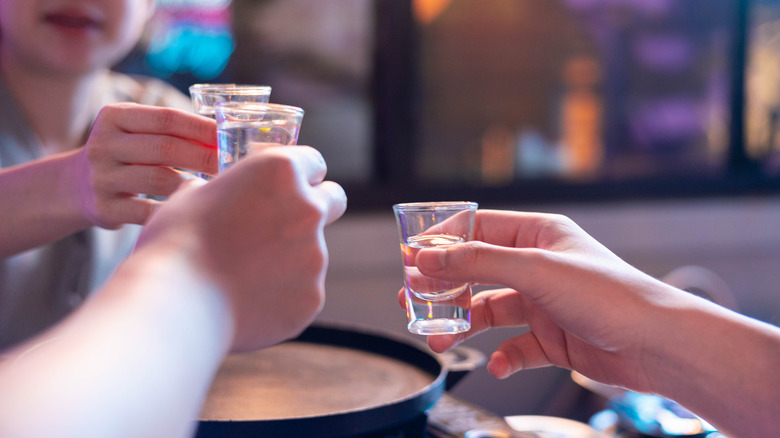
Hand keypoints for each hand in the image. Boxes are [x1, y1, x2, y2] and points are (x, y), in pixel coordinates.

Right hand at [67, 103, 218, 228]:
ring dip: (191, 184)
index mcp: (114, 117)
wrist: (76, 187)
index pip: (166, 118)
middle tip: (230, 165)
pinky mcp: (104, 208)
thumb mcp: (134, 131)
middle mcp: (104, 144)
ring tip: (216, 187)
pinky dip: (172, 210)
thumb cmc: (125, 155)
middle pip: (165, 148)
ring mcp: (102, 178)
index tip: (228, 137)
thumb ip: (169, 130)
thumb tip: (225, 138)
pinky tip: (191, 209)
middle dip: (204, 157)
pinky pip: (147, 211)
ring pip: (158, 180)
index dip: (201, 128)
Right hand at [137, 145, 346, 351]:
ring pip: (312, 252)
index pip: (313, 162)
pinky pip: (301, 291)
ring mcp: (316, 256)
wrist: (179, 305)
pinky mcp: (312, 297)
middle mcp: (308, 209)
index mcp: (281, 172)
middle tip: (281, 224)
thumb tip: (211, 192)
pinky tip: (246, 302)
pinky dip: (282, 295)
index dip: (298, 173)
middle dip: (315, 207)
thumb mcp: (190, 197)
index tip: (283, 186)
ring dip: (288, 258)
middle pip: (333, 200)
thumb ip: (219, 190)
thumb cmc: (176, 243)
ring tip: (241, 276)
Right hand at [403, 210, 689, 392]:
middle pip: (475, 272)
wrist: (655, 345)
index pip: (477, 229)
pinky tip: (497, 363)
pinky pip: (514, 347)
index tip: (409, 257)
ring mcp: (543, 304)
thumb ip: (476, 262)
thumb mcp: (535, 269)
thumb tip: (426, 256)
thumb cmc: (609, 295)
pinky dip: (501, 356)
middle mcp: (538, 266)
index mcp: (538, 235)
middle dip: (443, 288)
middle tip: (413, 301)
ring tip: (440, 339)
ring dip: (462, 325)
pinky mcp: (551, 338)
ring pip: (488, 311)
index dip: (441, 242)